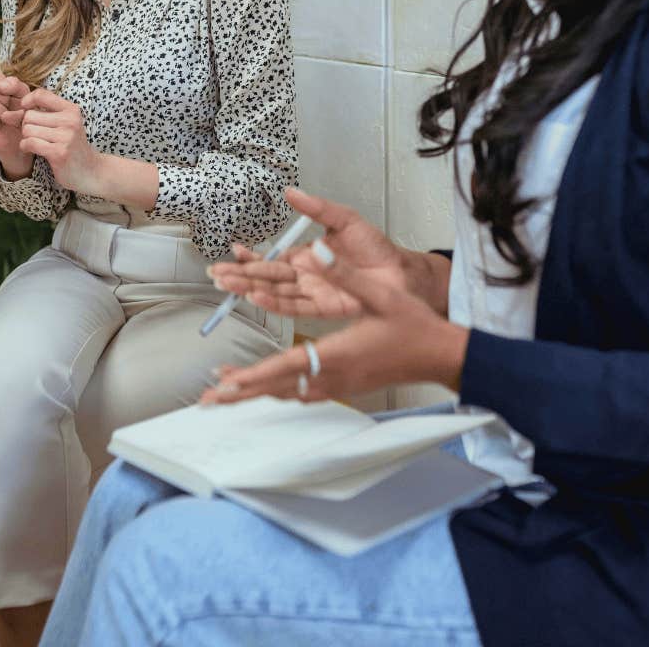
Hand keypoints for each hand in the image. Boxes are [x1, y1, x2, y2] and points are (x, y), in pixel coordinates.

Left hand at [12, 88, 100, 192]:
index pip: (41, 94)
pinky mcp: (59, 152)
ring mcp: (66, 137)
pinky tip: (32, 150)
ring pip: (28, 129)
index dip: (27, 101)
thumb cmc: (72, 146)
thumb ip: (40, 114)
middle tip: (34, 134)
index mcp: (71, 110)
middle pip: (29, 115)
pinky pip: (30, 143)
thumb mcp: (63, 125)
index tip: (26, 111)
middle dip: (26, 126)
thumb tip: (7, 113)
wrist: (90, 170)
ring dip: (26, 138)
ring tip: (35, 143)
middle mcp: (70, 120)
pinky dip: (26, 147)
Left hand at [201, 238, 468, 404]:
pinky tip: (270, 388)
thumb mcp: (379, 293)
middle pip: (279, 388)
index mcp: (339, 353)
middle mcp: (334, 376)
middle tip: (208, 401)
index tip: (226, 382)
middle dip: (242, 394)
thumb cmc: (412, 325)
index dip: (254, 375)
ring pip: (289, 393)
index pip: (287, 366)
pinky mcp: (345, 387)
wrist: (439, 356)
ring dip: (257, 393)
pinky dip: (280, 391)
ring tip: (227, 394)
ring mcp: (340, 386)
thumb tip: (316, 248)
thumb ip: (343, 273)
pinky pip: (303, 393)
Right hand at [208, 187, 450, 318]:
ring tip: (227, 284)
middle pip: (266, 278)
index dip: (251, 257)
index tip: (232, 252)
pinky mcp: (324, 308)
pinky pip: (294, 306)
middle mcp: (305, 277)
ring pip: (274, 292)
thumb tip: (291, 191)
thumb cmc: (376, 248)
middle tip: (215, 275)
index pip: (272, 259)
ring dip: (250, 289)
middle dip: (240, 275)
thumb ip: (316, 208)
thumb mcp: (344, 219)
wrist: (402, 273)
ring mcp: (313, 294)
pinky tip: (256, 297)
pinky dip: (274, 302)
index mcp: (306, 257)